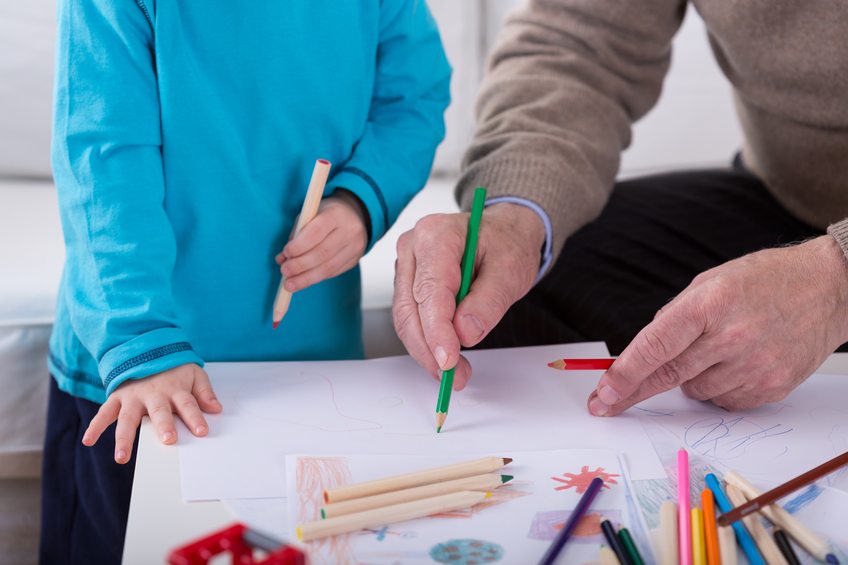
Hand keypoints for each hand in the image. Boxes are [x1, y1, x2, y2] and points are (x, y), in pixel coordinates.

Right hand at [82, 364, 221, 463]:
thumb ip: (204, 391)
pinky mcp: (116, 398)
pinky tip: (88, 441)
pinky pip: (103, 413)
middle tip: (168, 440)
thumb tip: (216, 409)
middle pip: (159, 411)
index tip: (202, 431)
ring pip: (127, 418)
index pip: (187, 403)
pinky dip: (95, 426)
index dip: (195, 417)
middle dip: (163, 425)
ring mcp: (132, 397)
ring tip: (122, 456)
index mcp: (175, 388)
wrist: (145, 348)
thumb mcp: (193, 373)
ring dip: (124, 437)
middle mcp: (153, 394)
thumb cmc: (172, 368)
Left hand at [276, 192, 367, 291]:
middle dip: (300, 265)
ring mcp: (355, 247)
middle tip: (284, 271)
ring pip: (329, 267)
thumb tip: (282, 259)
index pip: (316, 232)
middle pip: (323, 253)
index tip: (286, 253)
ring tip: (290, 284)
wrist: (353, 217)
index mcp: (335, 215)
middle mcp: (349, 231)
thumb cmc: (325, 216)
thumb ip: (296, 236)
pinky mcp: (354, 260)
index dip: (299, 245)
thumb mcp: (309, 216)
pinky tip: (303, 280)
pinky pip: (333, 272)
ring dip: (306, 278)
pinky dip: (315, 277)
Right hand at [393, 203, 544, 388]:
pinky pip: (412, 318)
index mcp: (437, 235)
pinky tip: (446, 356)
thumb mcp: (511, 269)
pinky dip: (427, 341)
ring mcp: (408, 265)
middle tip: (454, 375)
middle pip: (410, 308)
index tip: (448, 359)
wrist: (504, 233)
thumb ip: (489, 301)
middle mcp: (413, 247)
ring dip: (427, 350)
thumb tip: (465, 332)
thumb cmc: (507, 243)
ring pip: (406, 317)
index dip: (437, 330)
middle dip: (429, 348)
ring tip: (455, 372)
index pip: (429, 290)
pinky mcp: (409, 283)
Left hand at [588, 236, 847, 414]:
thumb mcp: (710, 282)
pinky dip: (718, 387)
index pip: (656, 346)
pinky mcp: (772, 386)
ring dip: (689, 378)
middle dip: (631, 392)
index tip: (603, 392)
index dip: (625, 373)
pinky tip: (734, 363)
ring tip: (714, 350)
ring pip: (695, 391)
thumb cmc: (764, 280)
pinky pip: (724, 401)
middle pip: (668, 375)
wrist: (828, 288)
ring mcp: (755, 365)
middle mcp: (732, 337)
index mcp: (710, 304)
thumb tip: (642, 353)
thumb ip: (674, 317)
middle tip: (605, 405)